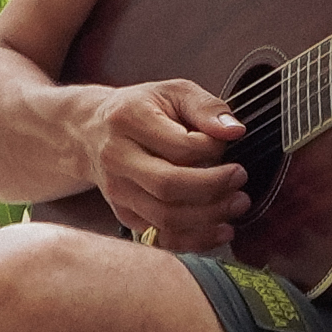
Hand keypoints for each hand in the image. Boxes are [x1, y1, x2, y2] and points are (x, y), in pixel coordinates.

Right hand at [82, 79, 253, 250]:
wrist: (92, 131)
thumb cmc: (139, 109)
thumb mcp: (173, 92)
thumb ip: (206, 107)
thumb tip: (233, 131)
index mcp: (129, 120)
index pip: (179, 145)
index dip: (212, 149)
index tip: (227, 145)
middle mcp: (117, 157)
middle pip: (168, 185)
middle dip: (213, 188)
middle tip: (239, 180)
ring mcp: (117, 190)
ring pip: (164, 217)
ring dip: (208, 217)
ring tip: (236, 205)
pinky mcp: (123, 214)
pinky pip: (160, 237)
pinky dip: (194, 240)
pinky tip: (218, 229)